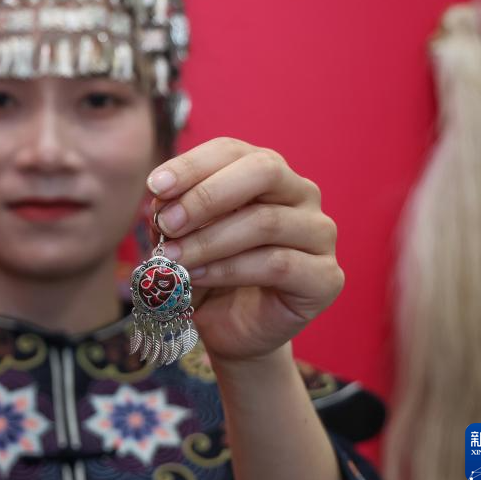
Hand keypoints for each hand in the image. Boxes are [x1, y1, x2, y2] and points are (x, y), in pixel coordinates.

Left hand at [146, 137, 343, 363]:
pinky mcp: (326, 277)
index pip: (232, 150)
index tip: (155, 186)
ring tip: (172, 258)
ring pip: (266, 222)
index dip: (191, 165)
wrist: (229, 329)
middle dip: (207, 195)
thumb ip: (174, 212)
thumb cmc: (207, 271)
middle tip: (167, 222)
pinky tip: (197, 277)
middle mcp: (301, 194)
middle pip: (263, 171)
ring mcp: (319, 234)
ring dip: (209, 240)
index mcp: (266, 172)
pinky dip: (228, 270)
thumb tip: (161, 198)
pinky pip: (277, 264)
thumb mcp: (182, 236)